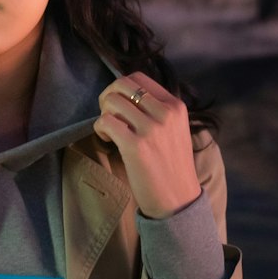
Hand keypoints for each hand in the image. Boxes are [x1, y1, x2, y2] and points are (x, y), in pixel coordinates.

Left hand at [92, 72, 201, 219]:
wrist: (178, 201)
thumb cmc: (171, 166)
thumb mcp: (174, 129)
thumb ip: (156, 109)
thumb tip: (124, 93)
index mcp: (176, 106)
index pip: (138, 77)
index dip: (121, 88)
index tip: (119, 106)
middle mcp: (165, 113)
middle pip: (122, 84)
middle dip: (108, 97)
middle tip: (109, 116)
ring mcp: (151, 128)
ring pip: (111, 101)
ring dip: (104, 114)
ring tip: (110, 132)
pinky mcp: (135, 145)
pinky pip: (105, 121)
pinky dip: (100, 129)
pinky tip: (107, 140)